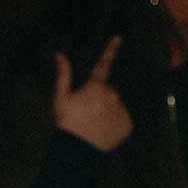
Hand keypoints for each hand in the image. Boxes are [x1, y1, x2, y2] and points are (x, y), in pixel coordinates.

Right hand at [52, 35, 132, 152]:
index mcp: (96, 86)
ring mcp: (122, 110)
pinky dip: (117, 120)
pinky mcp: (128, 124)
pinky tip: (106, 127)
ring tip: (98, 120)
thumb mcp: (62, 97)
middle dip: (104, 93)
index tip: (119, 38)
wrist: (78, 148)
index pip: (105, 64)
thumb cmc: (68, 121)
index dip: (111, 49)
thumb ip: (64, 74)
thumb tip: (59, 54)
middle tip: (91, 107)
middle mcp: (112, 95)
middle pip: (111, 88)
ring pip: (118, 103)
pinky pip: (124, 117)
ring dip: (111, 107)